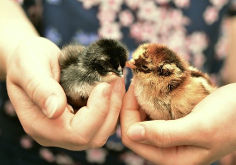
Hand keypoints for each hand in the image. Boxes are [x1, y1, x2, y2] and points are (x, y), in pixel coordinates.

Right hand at [7, 37, 124, 149]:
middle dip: (111, 108)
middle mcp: (56, 134)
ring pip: (103, 129)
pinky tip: (113, 86)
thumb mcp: (29, 66)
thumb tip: (55, 111)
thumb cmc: (27, 59)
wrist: (30, 60)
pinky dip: (113, 104)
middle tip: (116, 79)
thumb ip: (40, 88)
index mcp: (40, 125)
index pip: (78, 133)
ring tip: (116, 80)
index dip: (97, 111)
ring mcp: (69, 129)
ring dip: (115, 106)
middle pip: (95, 135)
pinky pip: (104, 121)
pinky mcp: (80, 121)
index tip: (104, 85)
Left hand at [121, 82, 235, 164]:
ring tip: (142, 83)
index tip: (131, 88)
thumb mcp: (199, 127)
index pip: (132, 138)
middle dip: (130, 105)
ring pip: (142, 119)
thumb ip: (165, 135)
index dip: (126, 113)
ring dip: (139, 101)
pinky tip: (152, 88)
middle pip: (134, 128)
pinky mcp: (174, 124)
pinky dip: (150, 100)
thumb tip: (131, 134)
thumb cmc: (231, 119)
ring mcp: (170, 136)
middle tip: (135, 82)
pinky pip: (153, 113)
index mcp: (171, 158)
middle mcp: (167, 150)